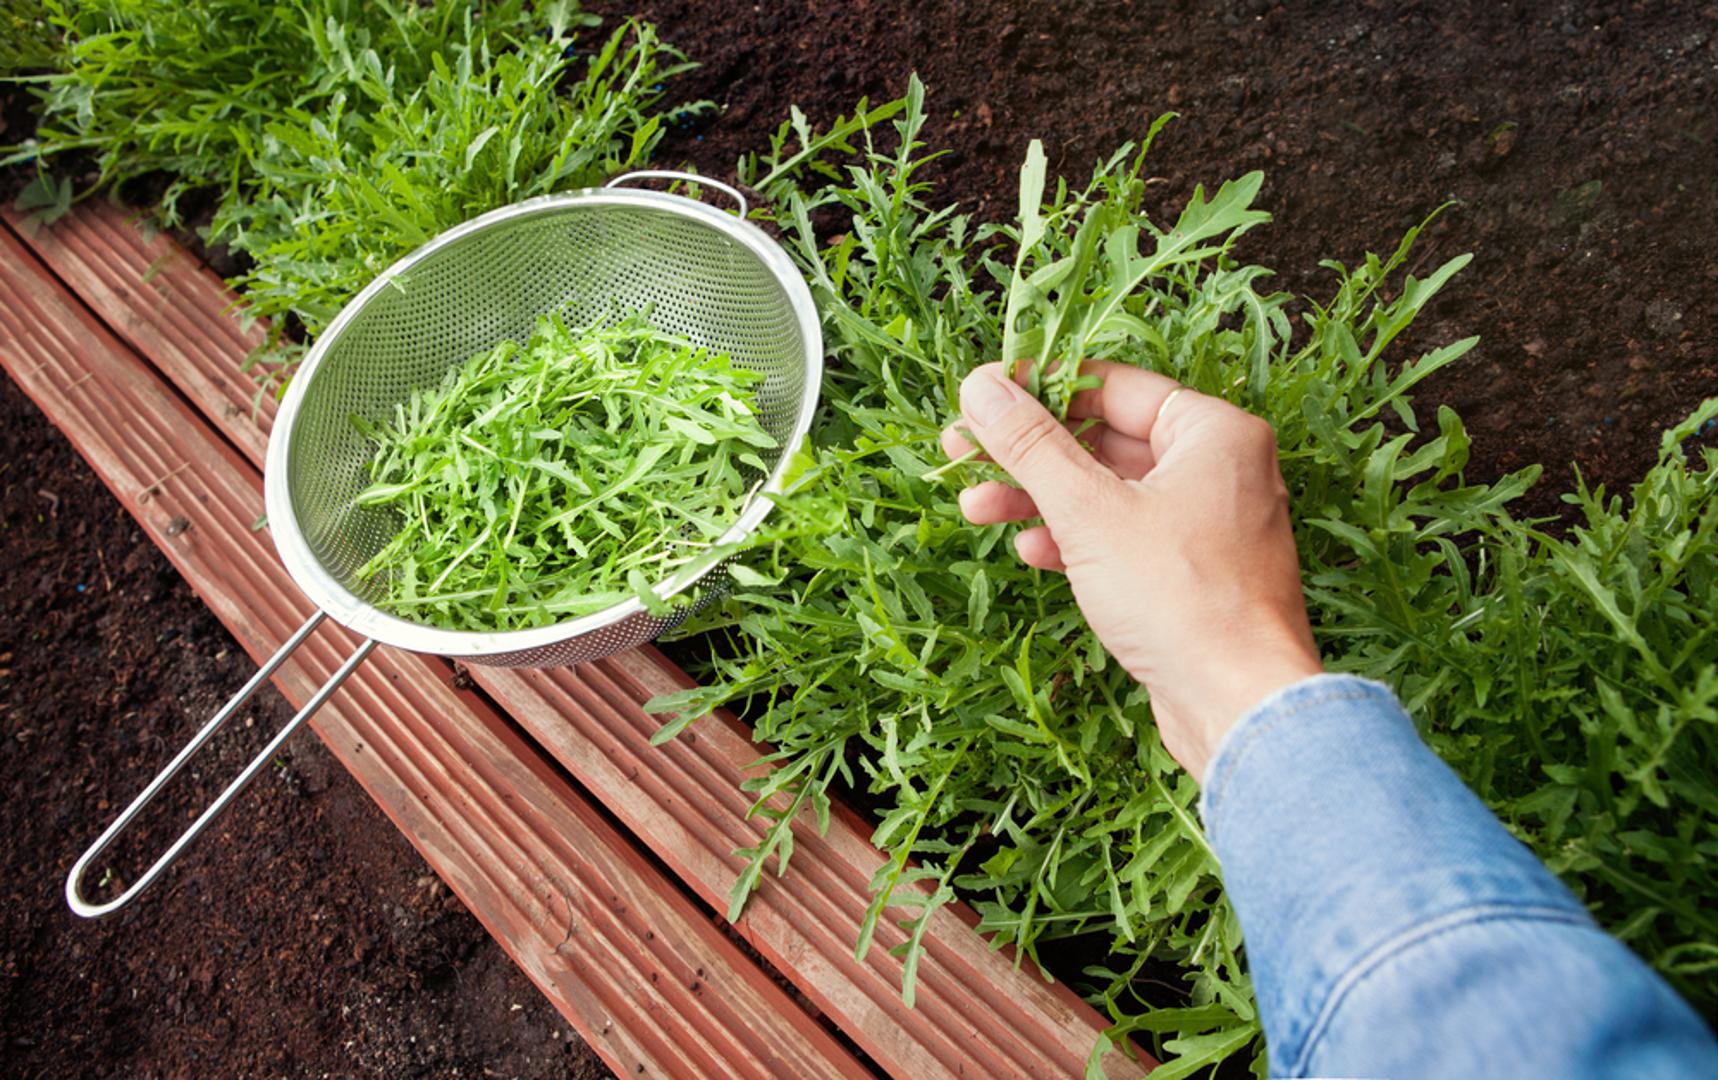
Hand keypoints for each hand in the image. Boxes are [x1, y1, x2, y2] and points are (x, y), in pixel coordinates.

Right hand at [941, 361, 1322, 780]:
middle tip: (963, 453)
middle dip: (1029, 453)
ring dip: (1040, 499)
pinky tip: (1031, 551)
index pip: (1112, 387)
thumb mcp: (1088, 510)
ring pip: (1110, 493)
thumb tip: (982, 387)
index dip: (1038, 388)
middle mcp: (1220, 470)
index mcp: (1213, 432)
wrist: (1239, 704)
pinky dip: (1077, 540)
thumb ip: (1031, 444)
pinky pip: (1126, 539)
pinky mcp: (1194, 575)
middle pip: (1105, 440)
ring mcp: (1209, 526)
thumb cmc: (1180, 597)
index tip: (981, 396)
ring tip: (976, 508)